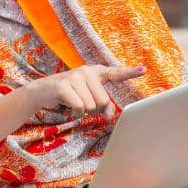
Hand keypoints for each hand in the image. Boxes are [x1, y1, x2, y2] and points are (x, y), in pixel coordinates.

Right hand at [30, 65, 145, 115]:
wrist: (43, 92)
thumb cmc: (70, 95)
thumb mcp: (89, 98)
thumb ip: (104, 106)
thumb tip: (111, 117)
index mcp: (95, 72)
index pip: (115, 73)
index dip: (130, 72)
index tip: (144, 70)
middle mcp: (87, 71)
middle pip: (103, 100)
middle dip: (94, 108)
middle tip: (82, 103)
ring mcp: (75, 77)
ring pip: (91, 106)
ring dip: (83, 111)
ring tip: (74, 103)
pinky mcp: (64, 86)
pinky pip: (80, 107)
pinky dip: (75, 112)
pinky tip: (68, 107)